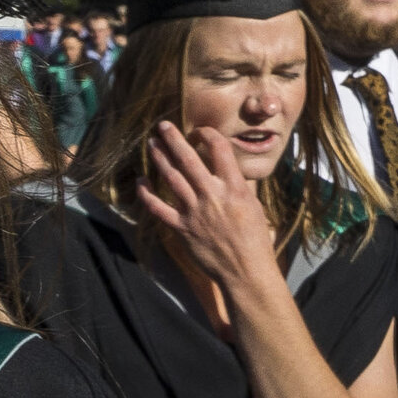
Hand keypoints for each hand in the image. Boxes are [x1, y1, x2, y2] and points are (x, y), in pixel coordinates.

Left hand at [134, 120, 285, 308]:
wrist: (246, 271)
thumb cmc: (256, 240)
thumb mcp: (254, 207)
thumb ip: (238, 187)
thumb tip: (229, 173)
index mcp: (235, 188)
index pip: (220, 150)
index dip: (208, 135)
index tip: (200, 130)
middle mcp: (213, 195)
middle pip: (189, 159)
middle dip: (174, 139)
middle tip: (163, 126)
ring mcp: (194, 212)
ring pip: (171, 178)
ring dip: (160, 158)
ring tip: (152, 144)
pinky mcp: (182, 228)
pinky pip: (158, 208)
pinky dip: (147, 194)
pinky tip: (141, 181)